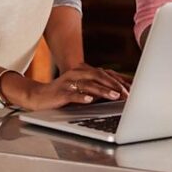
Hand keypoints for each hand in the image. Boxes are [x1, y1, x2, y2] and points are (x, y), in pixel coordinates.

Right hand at [2, 64, 131, 110]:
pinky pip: (72, 94)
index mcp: (84, 71)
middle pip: (99, 76)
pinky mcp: (60, 92)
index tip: (133, 88)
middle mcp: (77, 73)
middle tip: (127, 93)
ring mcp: (68, 82)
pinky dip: (82, 97)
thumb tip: (118, 92)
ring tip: (114, 96)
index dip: (119, 80)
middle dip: (114, 85)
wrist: (38, 96)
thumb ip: (98, 89)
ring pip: (88, 85)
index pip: (105, 74)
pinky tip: (90, 100)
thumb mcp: (83, 89)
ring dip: (102, 90)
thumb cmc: (63, 93)